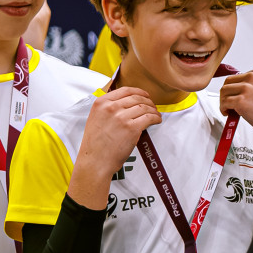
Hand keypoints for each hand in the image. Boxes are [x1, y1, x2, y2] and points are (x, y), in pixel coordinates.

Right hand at [68, 87, 161, 208]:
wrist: (95, 161)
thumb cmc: (95, 144)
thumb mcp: (95, 119)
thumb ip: (107, 109)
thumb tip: (125, 103)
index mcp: (101, 103)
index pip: (124, 90)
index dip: (138, 91)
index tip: (145, 95)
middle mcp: (111, 108)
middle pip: (136, 98)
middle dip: (147, 101)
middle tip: (152, 106)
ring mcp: (121, 117)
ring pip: (144, 107)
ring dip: (153, 110)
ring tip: (156, 114)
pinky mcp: (132, 128)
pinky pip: (149, 118)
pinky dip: (155, 118)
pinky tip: (157, 120)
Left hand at [219, 66, 252, 162]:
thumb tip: (240, 91)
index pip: (241, 75)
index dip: (237, 87)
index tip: (239, 95)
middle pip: (229, 81)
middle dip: (228, 93)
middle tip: (230, 102)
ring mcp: (247, 88)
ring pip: (224, 91)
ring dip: (224, 100)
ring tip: (230, 109)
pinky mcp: (241, 101)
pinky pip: (224, 102)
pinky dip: (223, 109)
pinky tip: (229, 114)